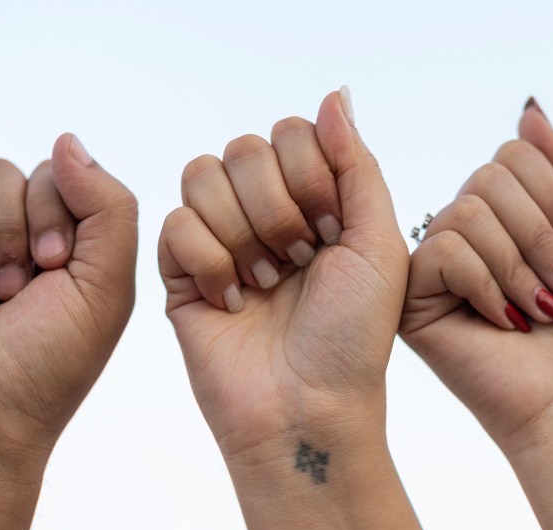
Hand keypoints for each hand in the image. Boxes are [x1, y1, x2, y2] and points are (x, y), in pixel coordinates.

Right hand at [159, 89, 407, 455]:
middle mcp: (266, 213)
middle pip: (244, 148)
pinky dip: (207, 261)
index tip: (332, 232)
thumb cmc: (353, 337)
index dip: (311, 175)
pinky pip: (174, 223)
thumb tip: (335, 96)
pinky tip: (233, 301)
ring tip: (267, 283)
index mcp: (315, 200)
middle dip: (278, 208)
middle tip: (300, 262)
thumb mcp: (378, 243)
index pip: (292, 134)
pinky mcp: (180, 273)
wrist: (308, 408)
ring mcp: (221, 241)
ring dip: (242, 232)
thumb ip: (357, 164)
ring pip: (202, 175)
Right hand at [400, 99, 552, 444]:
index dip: (552, 200)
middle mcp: (460, 228)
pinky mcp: (414, 295)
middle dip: (539, 236)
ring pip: (468, 212)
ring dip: (518, 267)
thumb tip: (529, 111)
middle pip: (489, 177)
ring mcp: (433, 260)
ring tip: (533, 311)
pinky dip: (487, 286)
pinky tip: (500, 321)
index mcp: (499, 212)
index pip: (511, 155)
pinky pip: (445, 251)